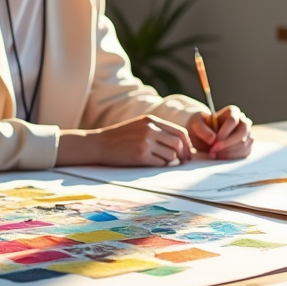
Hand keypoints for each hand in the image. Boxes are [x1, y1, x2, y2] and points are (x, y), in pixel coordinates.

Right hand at [56, 115, 192, 166]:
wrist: (99, 144)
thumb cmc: (120, 137)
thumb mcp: (140, 126)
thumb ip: (158, 130)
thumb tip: (180, 144)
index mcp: (152, 120)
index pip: (179, 132)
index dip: (187, 144)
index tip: (187, 153)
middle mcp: (150, 129)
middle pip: (178, 143)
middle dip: (183, 155)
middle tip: (182, 162)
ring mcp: (146, 142)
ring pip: (171, 155)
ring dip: (169, 161)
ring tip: (160, 161)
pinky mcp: (141, 155)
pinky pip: (160, 163)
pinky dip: (160, 165)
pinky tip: (152, 163)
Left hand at [187, 105, 251, 159]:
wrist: (202, 135)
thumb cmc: (199, 126)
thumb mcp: (195, 124)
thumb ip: (202, 130)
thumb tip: (213, 139)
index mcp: (233, 111)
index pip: (233, 120)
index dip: (224, 132)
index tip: (214, 142)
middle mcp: (243, 121)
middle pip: (242, 133)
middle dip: (227, 144)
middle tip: (213, 150)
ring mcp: (246, 134)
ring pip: (244, 144)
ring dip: (228, 152)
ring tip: (213, 154)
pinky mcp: (246, 146)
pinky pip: (244, 153)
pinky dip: (231, 157)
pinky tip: (219, 156)